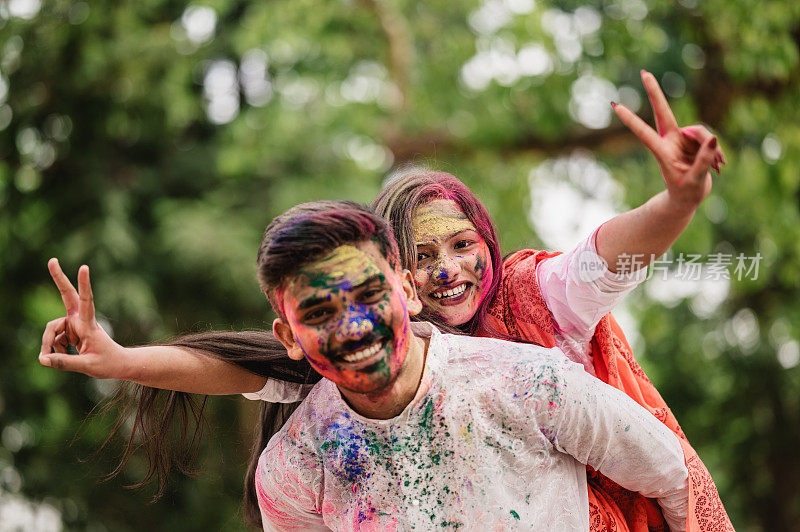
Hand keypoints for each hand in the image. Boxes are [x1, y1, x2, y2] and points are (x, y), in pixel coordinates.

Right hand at [40, 259, 128, 378]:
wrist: (117, 364)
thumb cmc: (108, 364)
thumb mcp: (87, 366)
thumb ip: (64, 362)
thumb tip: (42, 359)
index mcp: (90, 323)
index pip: (87, 301)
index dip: (85, 284)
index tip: (84, 267)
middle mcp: (81, 320)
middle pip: (68, 295)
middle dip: (59, 279)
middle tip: (52, 260)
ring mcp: (74, 324)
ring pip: (51, 329)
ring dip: (49, 343)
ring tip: (51, 359)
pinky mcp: (70, 331)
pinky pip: (54, 339)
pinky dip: (55, 349)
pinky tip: (66, 355)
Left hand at [612, 70, 725, 212]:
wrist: (688, 199)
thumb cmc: (686, 193)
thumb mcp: (695, 180)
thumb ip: (704, 160)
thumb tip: (713, 138)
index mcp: (662, 152)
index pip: (644, 132)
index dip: (631, 119)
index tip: (616, 106)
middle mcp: (670, 141)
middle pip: (663, 111)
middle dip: (655, 92)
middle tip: (644, 72)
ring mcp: (683, 140)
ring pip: (701, 131)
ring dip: (712, 149)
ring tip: (719, 167)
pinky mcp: (696, 141)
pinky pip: (710, 139)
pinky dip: (717, 152)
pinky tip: (720, 167)